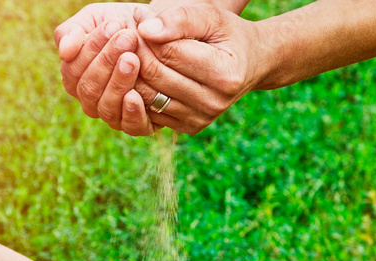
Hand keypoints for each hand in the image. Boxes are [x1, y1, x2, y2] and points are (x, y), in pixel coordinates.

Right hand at [54, 3, 165, 132]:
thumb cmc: (125, 25)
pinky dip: (131, 113)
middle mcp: (92, 100)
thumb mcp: (98, 18)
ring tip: (133, 59)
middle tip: (128, 38)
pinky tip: (135, 95)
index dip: (92, 48)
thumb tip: (64, 52)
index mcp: (76, 77)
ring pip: (106, 107)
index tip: (114, 25)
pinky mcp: (138, 125)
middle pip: (88, 89)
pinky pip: (130, 127)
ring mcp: (113, 114)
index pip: (73, 69)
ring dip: (118, 82)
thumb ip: (74, 30)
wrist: (161, 37)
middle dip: (107, 61)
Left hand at [57, 4, 271, 134]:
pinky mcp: (190, 127)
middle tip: (125, 35)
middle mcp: (214, 102)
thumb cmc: (228, 36)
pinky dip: (140, 92)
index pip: (169, 53)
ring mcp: (201, 119)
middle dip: (135, 52)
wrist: (250, 66)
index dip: (146, 33)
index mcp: (223, 73)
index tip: (136, 18)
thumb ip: (179, 19)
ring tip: (130, 52)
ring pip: (148, 95)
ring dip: (132, 73)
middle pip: (155, 76)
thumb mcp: (211, 18)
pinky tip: (139, 73)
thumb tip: (143, 28)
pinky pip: (152, 110)